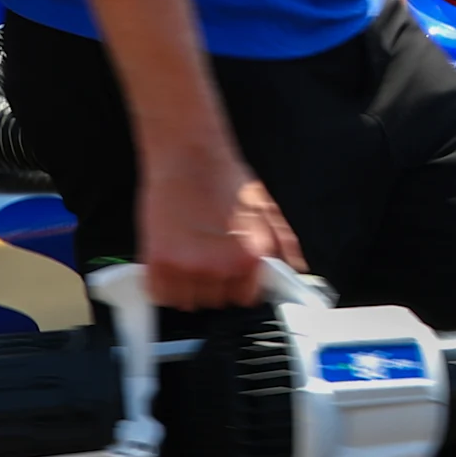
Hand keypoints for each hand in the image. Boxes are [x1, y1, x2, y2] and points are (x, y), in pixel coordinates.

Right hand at [134, 151, 304, 309]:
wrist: (187, 154)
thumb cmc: (224, 176)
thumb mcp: (265, 206)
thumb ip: (284, 242)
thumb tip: (296, 268)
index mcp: (251, 257)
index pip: (245, 298)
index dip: (236, 285)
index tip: (228, 274)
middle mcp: (221, 267)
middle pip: (216, 301)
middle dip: (212, 284)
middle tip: (206, 258)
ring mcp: (188, 267)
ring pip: (187, 301)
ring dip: (186, 286)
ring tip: (187, 258)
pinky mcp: (159, 262)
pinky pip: (159, 294)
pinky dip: (161, 285)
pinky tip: (168, 265)